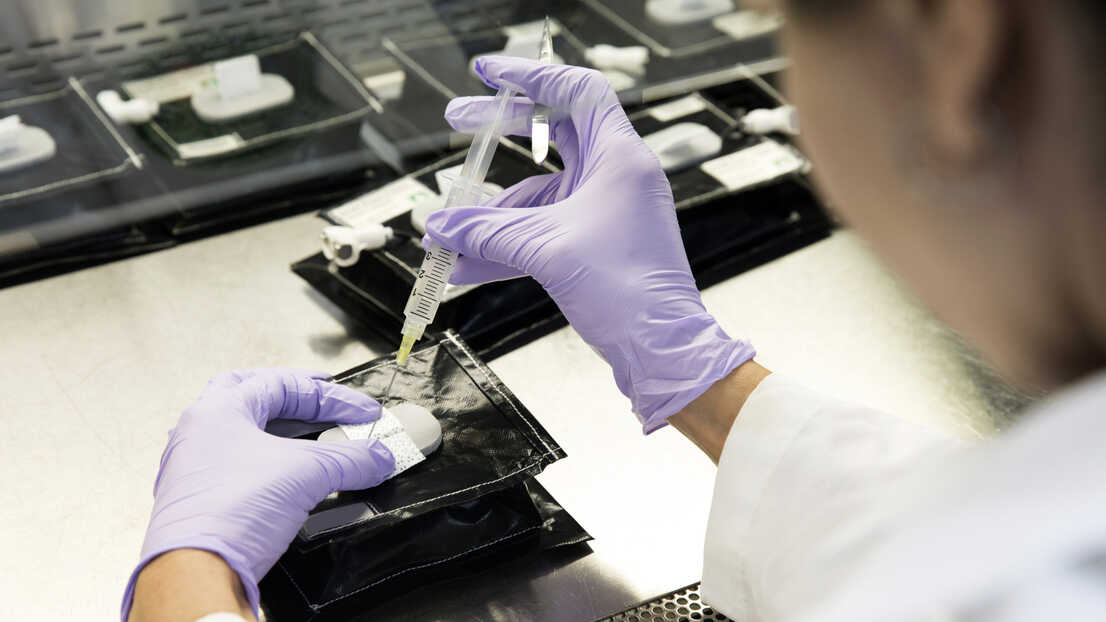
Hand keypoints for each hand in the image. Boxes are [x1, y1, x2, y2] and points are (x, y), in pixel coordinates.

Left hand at [121, 368, 393, 619]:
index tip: (362, 414)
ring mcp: (195, 466)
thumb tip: (378, 457)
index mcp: (218, 410)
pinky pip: (238, 466)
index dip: (333, 398)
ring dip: (280, 430)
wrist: (195, 573)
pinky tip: (288, 474)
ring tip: (312, 435)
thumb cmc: (228, 513)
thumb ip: (350, 459)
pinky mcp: (201, 499)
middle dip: (293, 395)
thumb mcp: (308, 474)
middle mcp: (200, 432)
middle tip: (323, 396)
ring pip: (243, 432)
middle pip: (253, 395)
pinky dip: (269, 461)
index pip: (285, 385)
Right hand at [424, 56, 754, 432]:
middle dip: (499, 134)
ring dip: (492, 216)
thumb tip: (439, 227)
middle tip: (456, 120)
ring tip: (445, 237)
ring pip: (538, 197)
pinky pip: (542, 233)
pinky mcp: (596, 245)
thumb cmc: (630, 293)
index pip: (576, 92)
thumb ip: (487, 233)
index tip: (489, 72)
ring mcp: (606, 211)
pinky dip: (506, 246)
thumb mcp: (547, 250)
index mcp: (620, 158)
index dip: (530, 76)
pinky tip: (465, 266)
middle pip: (553, 136)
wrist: (662, 351)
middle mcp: (616, 177)